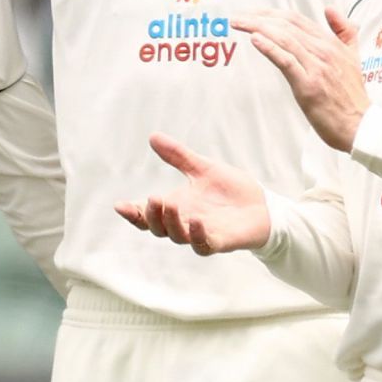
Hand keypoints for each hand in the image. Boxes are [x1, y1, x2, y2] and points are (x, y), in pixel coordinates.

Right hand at [115, 133, 271, 254]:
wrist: (262, 205)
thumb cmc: (230, 190)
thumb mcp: (202, 168)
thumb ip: (178, 156)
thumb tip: (153, 136)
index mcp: (177, 208)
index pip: (148, 216)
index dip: (132, 213)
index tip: (119, 205)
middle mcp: (185, 224)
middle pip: (158, 229)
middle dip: (152, 216)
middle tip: (153, 197)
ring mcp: (202, 234)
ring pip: (178, 237)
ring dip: (170, 222)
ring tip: (169, 202)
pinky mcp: (221, 242)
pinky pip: (204, 245)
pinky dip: (198, 235)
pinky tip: (196, 220)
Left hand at [235, 7, 369, 151]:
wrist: (361, 125)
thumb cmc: (352, 97)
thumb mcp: (354, 56)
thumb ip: (344, 31)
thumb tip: (330, 8)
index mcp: (330, 43)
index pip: (296, 19)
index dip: (272, 13)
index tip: (253, 13)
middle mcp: (323, 50)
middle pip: (286, 25)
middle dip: (258, 17)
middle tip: (238, 17)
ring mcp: (316, 67)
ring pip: (284, 38)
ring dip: (257, 27)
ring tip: (238, 24)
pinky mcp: (309, 84)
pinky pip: (286, 60)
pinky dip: (269, 48)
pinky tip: (254, 39)